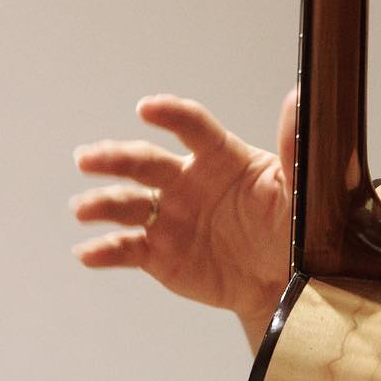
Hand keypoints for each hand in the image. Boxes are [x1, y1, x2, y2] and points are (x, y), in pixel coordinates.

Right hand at [72, 91, 294, 336]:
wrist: (280, 282)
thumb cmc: (290, 229)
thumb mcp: (297, 192)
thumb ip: (293, 149)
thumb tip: (296, 98)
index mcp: (219, 157)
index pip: (191, 127)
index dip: (170, 114)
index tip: (148, 108)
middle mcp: (185, 181)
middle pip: (144, 162)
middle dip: (114, 158)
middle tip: (89, 158)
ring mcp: (168, 216)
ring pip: (126, 203)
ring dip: (101, 203)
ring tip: (83, 209)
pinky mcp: (157, 253)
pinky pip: (126, 248)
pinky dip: (105, 251)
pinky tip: (88, 253)